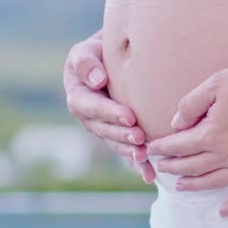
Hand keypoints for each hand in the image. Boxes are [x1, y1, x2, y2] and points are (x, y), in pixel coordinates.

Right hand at [63, 33, 155, 183]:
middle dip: (122, 135)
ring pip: (116, 143)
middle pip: (104, 129)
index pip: (92, 106)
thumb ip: (85, 62)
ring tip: (145, 156)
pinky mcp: (117, 137)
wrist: (110, 61)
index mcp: (79, 98)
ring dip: (129, 152)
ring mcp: (103, 130)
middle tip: (141, 138)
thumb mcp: (85, 51)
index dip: (109, 113)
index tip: (129, 116)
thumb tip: (96, 80)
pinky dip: (137, 165)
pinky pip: (126, 152)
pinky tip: (149, 176)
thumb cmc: (98, 53)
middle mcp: (89, 118)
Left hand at [145, 58, 227, 216]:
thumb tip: (176, 123)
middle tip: (161, 167)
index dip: (162, 147)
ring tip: (181, 186)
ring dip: (194, 185)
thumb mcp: (219, 82)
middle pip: (192, 166)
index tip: (152, 149)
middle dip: (173, 167)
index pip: (178, 145)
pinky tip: (225, 212)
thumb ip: (192, 103)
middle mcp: (226, 155)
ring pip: (214, 182)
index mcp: (211, 134)